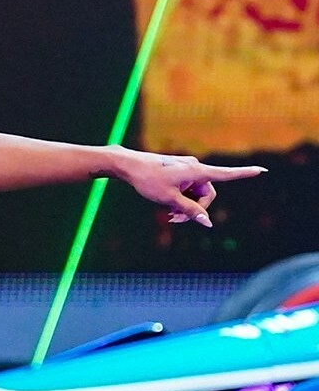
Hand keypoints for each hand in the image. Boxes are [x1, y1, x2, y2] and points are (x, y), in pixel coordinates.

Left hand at [118, 152, 265, 227]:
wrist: (129, 166)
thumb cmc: (148, 181)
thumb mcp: (169, 199)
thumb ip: (190, 211)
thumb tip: (208, 223)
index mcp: (197, 172)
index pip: (226, 174)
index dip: (244, 174)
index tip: (261, 170)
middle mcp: (195, 168)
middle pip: (207, 194)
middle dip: (196, 209)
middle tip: (174, 220)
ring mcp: (187, 170)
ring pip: (195, 194)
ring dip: (186, 207)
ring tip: (168, 216)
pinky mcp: (179, 172)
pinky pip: (187, 190)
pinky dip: (181, 200)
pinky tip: (167, 207)